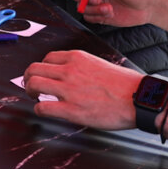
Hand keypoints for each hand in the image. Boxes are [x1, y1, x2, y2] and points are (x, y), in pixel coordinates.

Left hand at [24, 50, 138, 129]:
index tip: (43, 75)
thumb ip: (82, 67)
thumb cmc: (125, 84)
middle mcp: (69, 71)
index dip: (42, 68)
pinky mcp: (71, 109)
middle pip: (34, 69)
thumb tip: (71, 75)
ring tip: (34, 97)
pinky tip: (44, 110)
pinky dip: (38, 109)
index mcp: (77, 58)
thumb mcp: (100, 64)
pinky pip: (42, 107)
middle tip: (30, 86)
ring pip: (33, 84)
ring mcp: (69, 90)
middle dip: (28, 78)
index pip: (47, 58)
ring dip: (29, 91)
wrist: (139, 98)